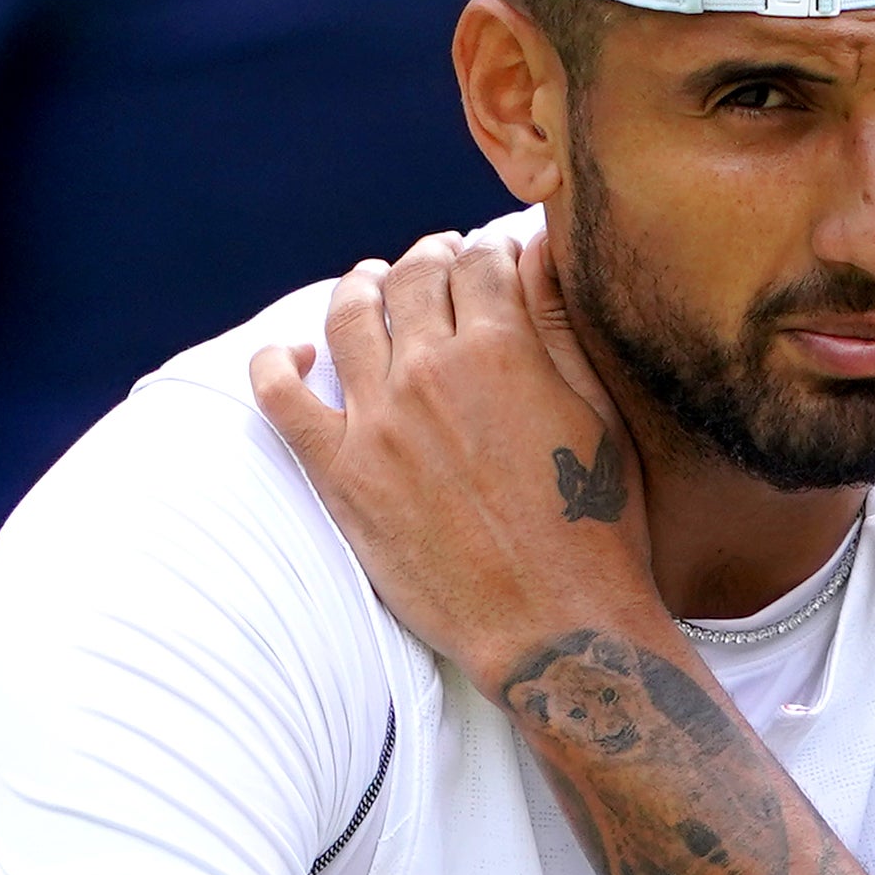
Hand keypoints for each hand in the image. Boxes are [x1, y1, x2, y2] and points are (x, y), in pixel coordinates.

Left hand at [253, 229, 658, 696]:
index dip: (487, 248)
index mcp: (503, 350)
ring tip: (368, 285)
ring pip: (348, 316)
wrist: (553, 626)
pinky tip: (291, 352)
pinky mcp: (339, 473)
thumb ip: (558, 327)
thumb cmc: (596, 526)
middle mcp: (429, 372)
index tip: (491, 254)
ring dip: (360, 287)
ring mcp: (377, 421)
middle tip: (438, 262)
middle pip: (413, 278)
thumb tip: (532, 253)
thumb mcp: (599, 414)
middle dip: (429, 258)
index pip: (479, 261)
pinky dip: (276, 361)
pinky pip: (280, 397)